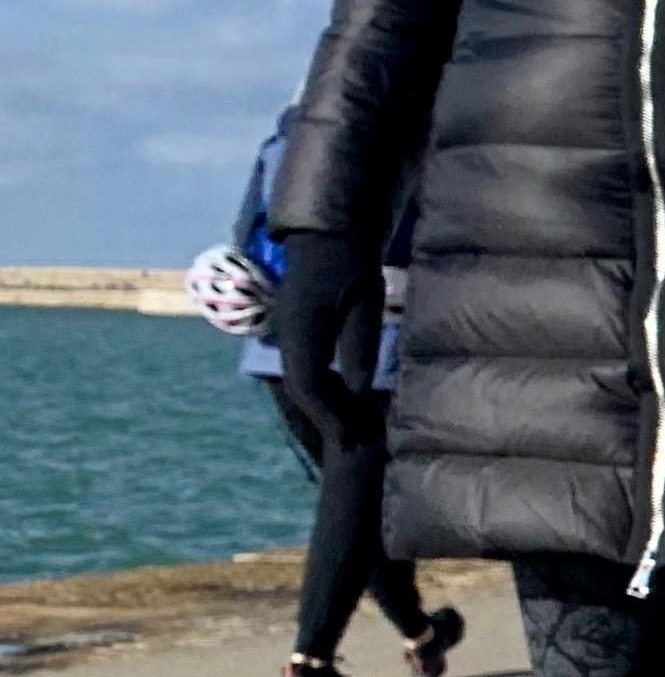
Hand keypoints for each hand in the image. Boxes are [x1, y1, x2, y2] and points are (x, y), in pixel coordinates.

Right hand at [269, 229, 377, 442]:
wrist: (326, 234)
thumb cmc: (351, 263)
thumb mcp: (364, 302)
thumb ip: (360, 344)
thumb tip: (358, 390)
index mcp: (302, 327)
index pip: (309, 382)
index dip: (328, 414)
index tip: (350, 437)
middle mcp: (288, 333)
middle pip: (301, 386)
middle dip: (326, 416)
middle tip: (356, 442)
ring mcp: (288, 331)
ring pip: (301, 378)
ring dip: (324, 404)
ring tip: (353, 427)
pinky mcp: (296, 330)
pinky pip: (305, 366)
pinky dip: (323, 388)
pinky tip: (347, 399)